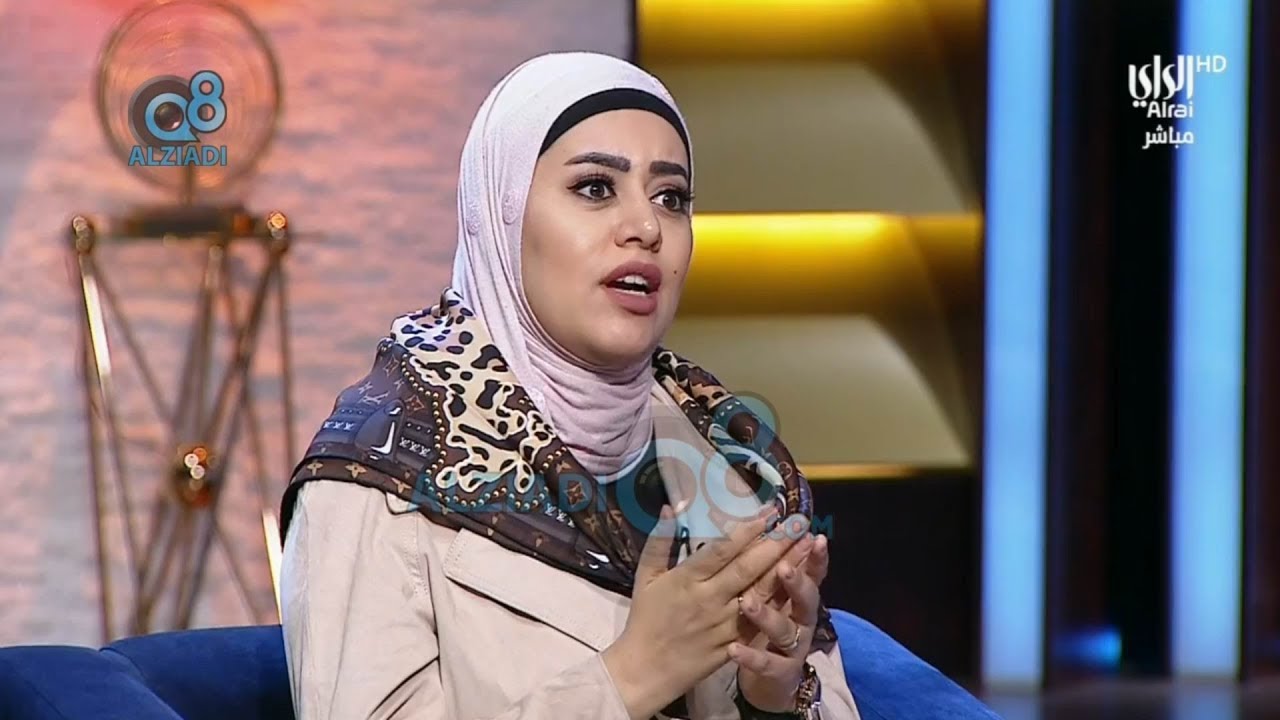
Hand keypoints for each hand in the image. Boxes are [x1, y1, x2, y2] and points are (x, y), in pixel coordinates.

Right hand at [601, 505, 804, 719]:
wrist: (645, 671)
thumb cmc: (645, 620)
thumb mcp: (646, 578)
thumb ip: (659, 542)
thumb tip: (670, 507)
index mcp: (688, 580)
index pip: (723, 550)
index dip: (748, 530)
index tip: (770, 512)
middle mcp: (710, 599)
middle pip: (749, 567)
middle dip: (777, 543)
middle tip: (799, 522)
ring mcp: (725, 623)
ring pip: (762, 592)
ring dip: (787, 567)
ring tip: (807, 545)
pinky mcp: (734, 642)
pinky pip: (761, 620)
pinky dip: (781, 601)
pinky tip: (797, 586)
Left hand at [731, 533, 829, 711]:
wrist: (772, 680)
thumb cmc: (768, 624)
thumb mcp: (772, 594)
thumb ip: (768, 564)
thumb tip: (764, 521)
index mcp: (799, 595)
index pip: (812, 571)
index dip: (815, 556)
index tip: (813, 536)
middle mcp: (802, 618)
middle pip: (805, 597)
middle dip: (796, 580)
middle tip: (783, 566)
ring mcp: (794, 646)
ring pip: (784, 630)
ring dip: (767, 616)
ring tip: (747, 603)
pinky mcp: (780, 672)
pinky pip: (767, 664)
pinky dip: (751, 657)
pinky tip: (733, 649)